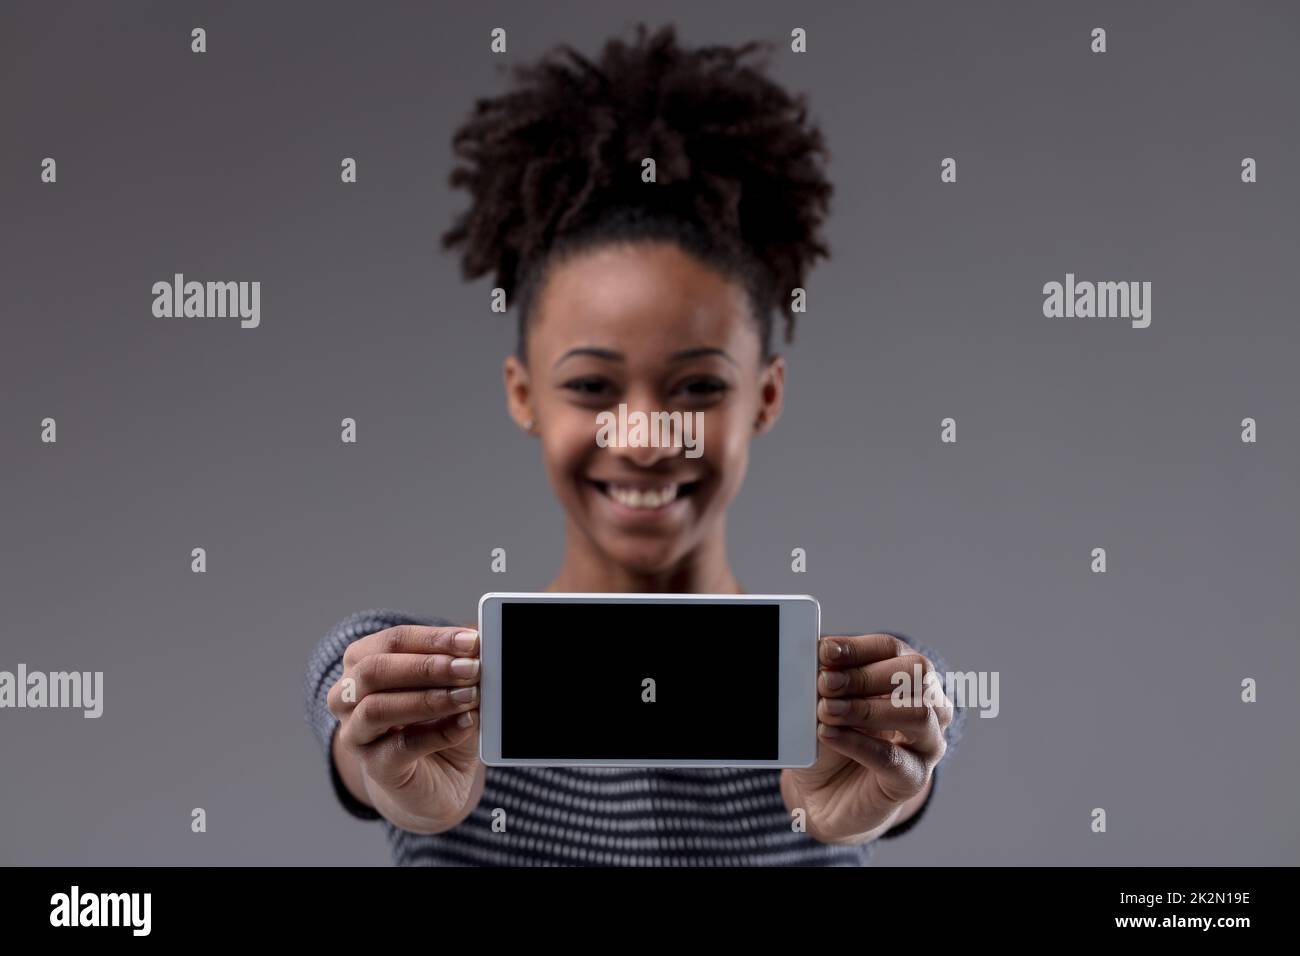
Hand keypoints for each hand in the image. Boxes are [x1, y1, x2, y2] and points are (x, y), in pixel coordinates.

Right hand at [326, 624, 484, 832]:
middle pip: (375, 669)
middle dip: (427, 666)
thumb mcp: (450, 687)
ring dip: (429, 699)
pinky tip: (466, 723)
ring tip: (469, 697)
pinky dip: (438, 734)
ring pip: (377, 708)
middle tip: (470, 668)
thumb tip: (479, 639)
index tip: (471, 641)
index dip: (433, 638)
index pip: (394, 641)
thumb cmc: (438, 723)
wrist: (435, 782)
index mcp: (362, 662)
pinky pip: (400, 747)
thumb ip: (458, 663)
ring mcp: (355, 734)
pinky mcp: (374, 767)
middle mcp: (346, 696)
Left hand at [782, 633, 952, 844]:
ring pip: (918, 714)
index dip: (858, 647)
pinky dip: (858, 743)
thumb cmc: (830, 740)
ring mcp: (928, 744)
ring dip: (866, 708)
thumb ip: (825, 681)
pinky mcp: (913, 779)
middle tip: (825, 682)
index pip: (891, 649)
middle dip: (865, 675)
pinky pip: (894, 758)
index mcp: (905, 677)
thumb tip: (817, 659)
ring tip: (826, 710)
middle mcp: (928, 705)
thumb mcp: (822, 704)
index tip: (825, 651)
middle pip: (915, 674)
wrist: (825, 795)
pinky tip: (829, 735)